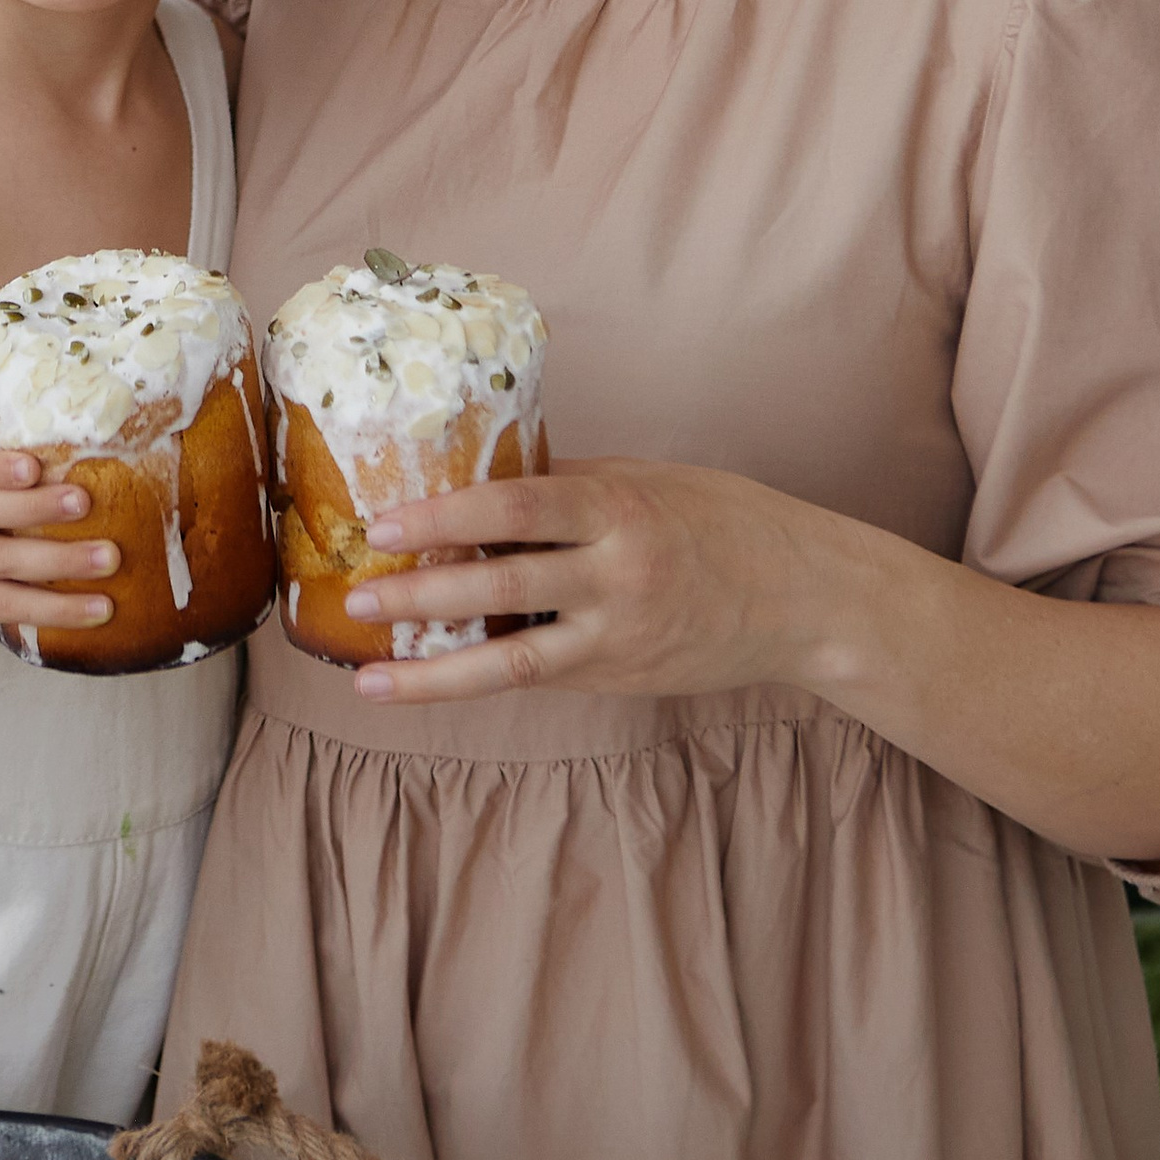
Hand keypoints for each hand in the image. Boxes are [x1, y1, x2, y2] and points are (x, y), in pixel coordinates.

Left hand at [346, 457, 838, 705]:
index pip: (516, 508)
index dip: (444, 516)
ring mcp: (618, 635)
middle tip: (355, 592)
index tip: (385, 521)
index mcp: (619, 507)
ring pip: (511, 659)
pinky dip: (478, 679)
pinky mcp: (620, 676)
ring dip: (432, 669)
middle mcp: (616, 574)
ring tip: (369, 675)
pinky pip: (539, 676)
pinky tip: (429, 681)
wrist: (804, 598)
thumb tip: (482, 478)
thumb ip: (570, 484)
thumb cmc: (724, 521)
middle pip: (501, 587)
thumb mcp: (650, 479)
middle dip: (421, 593)